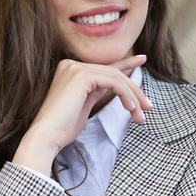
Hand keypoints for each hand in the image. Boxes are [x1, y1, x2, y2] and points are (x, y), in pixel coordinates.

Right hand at [13, 54, 152, 173]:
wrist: (46, 136)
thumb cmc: (63, 128)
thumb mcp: (84, 105)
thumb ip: (97, 91)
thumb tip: (118, 88)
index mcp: (71, 70)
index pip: (104, 66)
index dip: (125, 63)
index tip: (142, 60)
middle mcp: (71, 64)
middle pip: (113, 73)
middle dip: (134, 90)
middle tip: (148, 106)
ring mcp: (75, 68)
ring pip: (116, 77)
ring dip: (133, 96)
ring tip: (141, 114)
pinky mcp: (81, 75)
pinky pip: (113, 81)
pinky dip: (125, 95)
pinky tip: (131, 108)